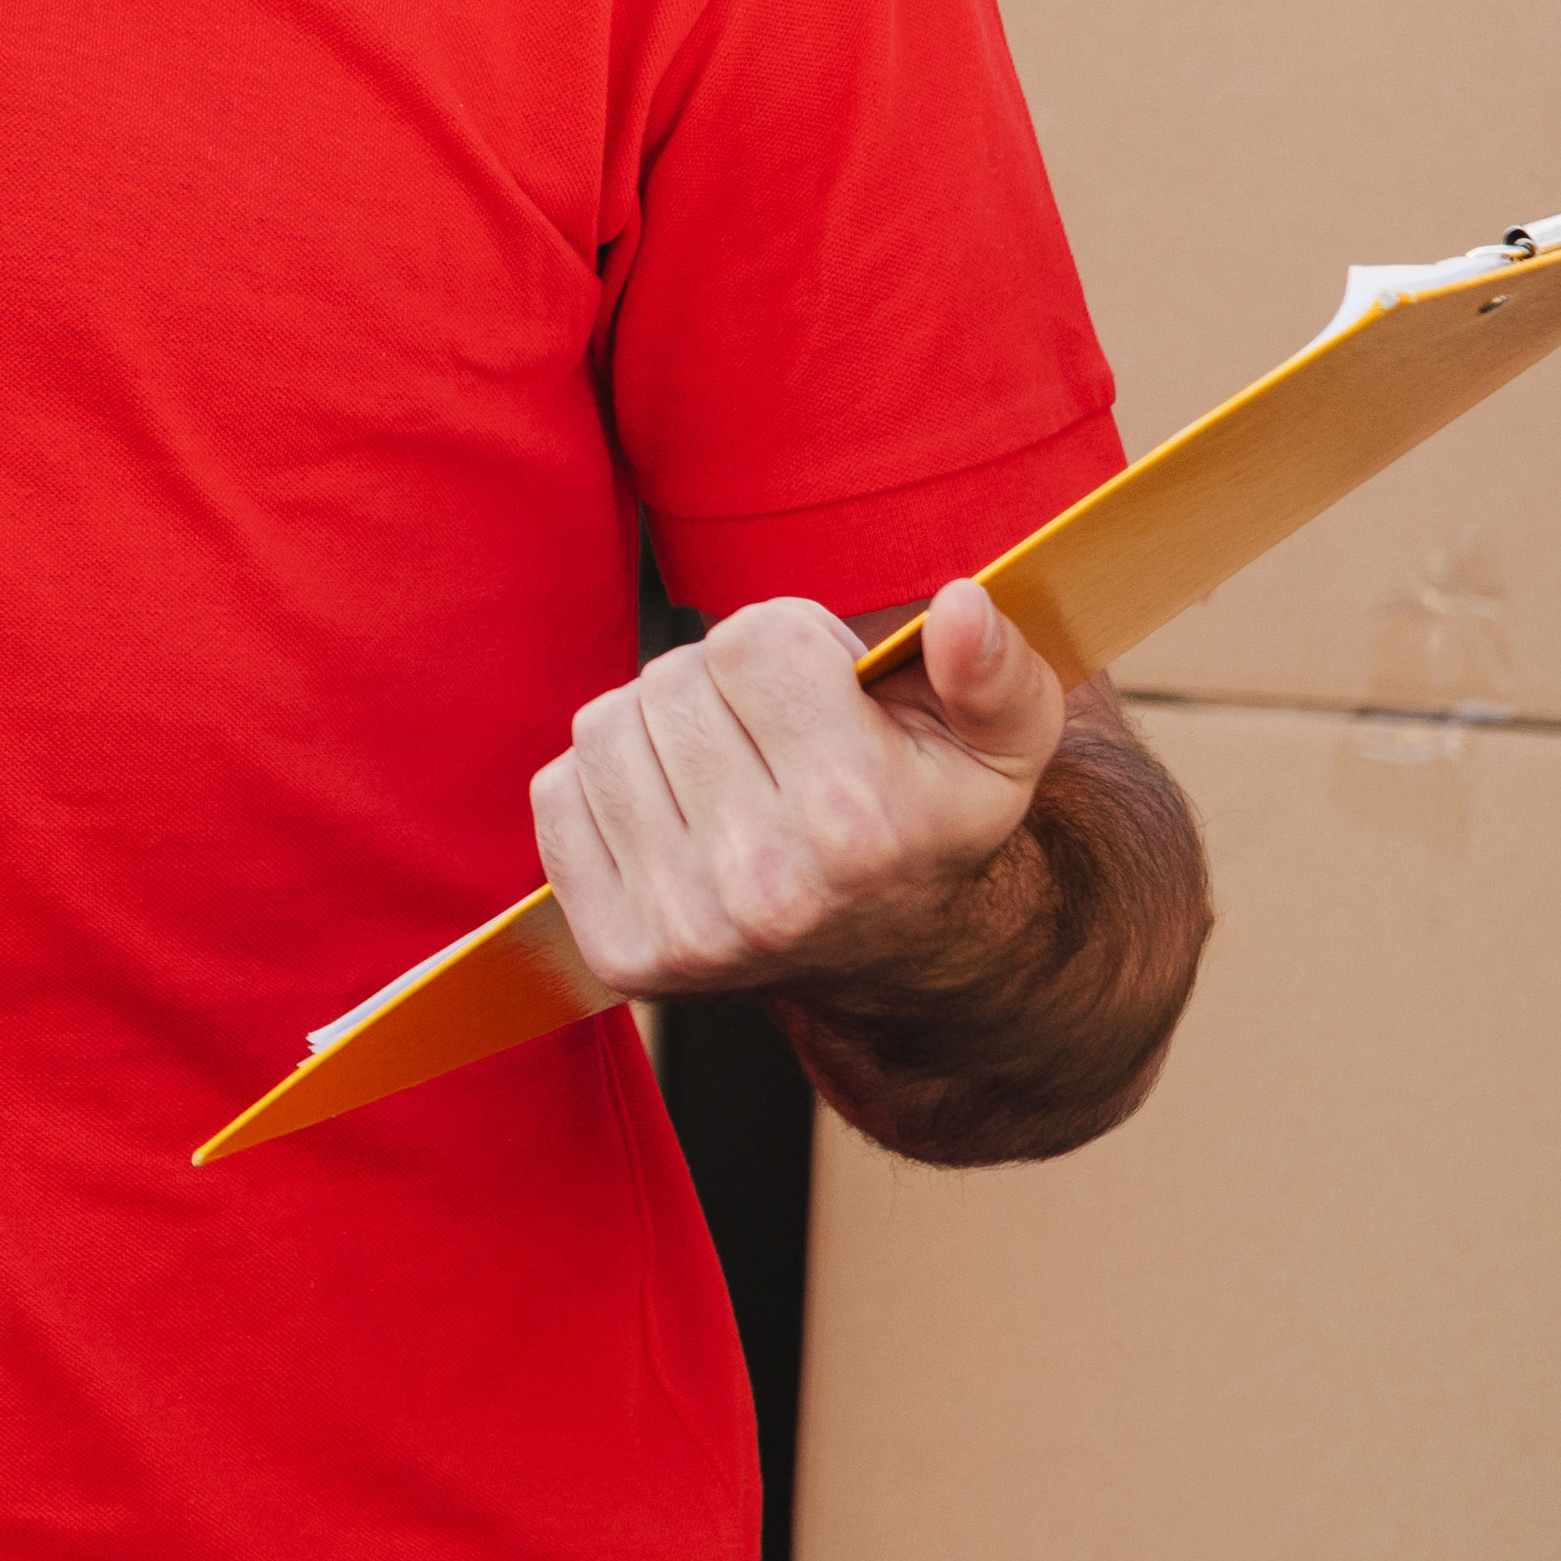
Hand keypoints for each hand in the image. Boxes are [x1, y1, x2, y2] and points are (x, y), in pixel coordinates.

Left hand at [531, 579, 1070, 1007]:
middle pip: (672, 678)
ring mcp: (685, 927)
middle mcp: (765, 883)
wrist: (894, 953)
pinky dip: (605, 785)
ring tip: (724, 767)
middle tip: (773, 734)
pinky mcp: (622, 951)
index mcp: (857, 818)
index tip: (826, 691)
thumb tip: (962, 607)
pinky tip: (675, 810)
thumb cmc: (931, 818)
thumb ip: (998, 667)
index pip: (753, 640)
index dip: (793, 643)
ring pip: (603, 727)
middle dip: (720, 683)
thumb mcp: (1004, 743)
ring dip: (657, 727)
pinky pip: (556, 794)